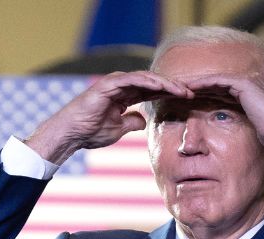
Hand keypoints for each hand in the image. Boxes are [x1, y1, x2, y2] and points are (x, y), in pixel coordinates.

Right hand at [25, 71, 192, 163]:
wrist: (71, 134)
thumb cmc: (90, 132)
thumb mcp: (118, 129)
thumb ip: (132, 122)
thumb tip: (144, 121)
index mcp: (125, 96)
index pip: (152, 92)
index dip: (170, 95)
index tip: (188, 100)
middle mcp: (121, 86)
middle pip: (153, 83)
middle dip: (173, 87)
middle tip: (192, 92)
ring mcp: (115, 83)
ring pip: (146, 79)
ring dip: (165, 84)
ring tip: (182, 89)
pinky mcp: (109, 84)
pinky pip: (133, 80)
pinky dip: (148, 82)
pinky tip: (162, 86)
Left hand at [181, 74, 263, 152]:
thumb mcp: (258, 149)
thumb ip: (251, 153)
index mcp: (244, 103)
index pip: (217, 98)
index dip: (199, 101)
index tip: (182, 106)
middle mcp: (244, 92)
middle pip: (211, 88)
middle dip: (192, 90)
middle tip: (172, 93)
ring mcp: (243, 86)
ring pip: (211, 82)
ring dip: (193, 84)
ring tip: (174, 87)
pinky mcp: (242, 84)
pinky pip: (215, 81)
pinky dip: (201, 83)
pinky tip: (185, 87)